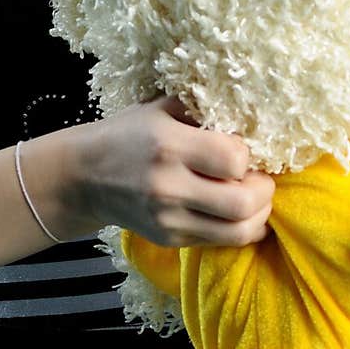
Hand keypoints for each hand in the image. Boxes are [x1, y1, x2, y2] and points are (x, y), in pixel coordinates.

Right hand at [73, 95, 275, 245]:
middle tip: (261, 179)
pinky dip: (240, 228)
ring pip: (238, 232)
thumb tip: (252, 118)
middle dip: (264, 191)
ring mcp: (168, 219)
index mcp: (168, 145)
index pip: (233, 160)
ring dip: (259, 215)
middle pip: (242, 204)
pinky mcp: (169, 239)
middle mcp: (168, 187)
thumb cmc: (130, 134)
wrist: (85, 176)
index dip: (247, 155)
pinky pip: (220, 241)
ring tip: (255, 199)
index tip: (241, 149)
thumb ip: (204, 109)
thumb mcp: (162, 107)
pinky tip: (237, 212)